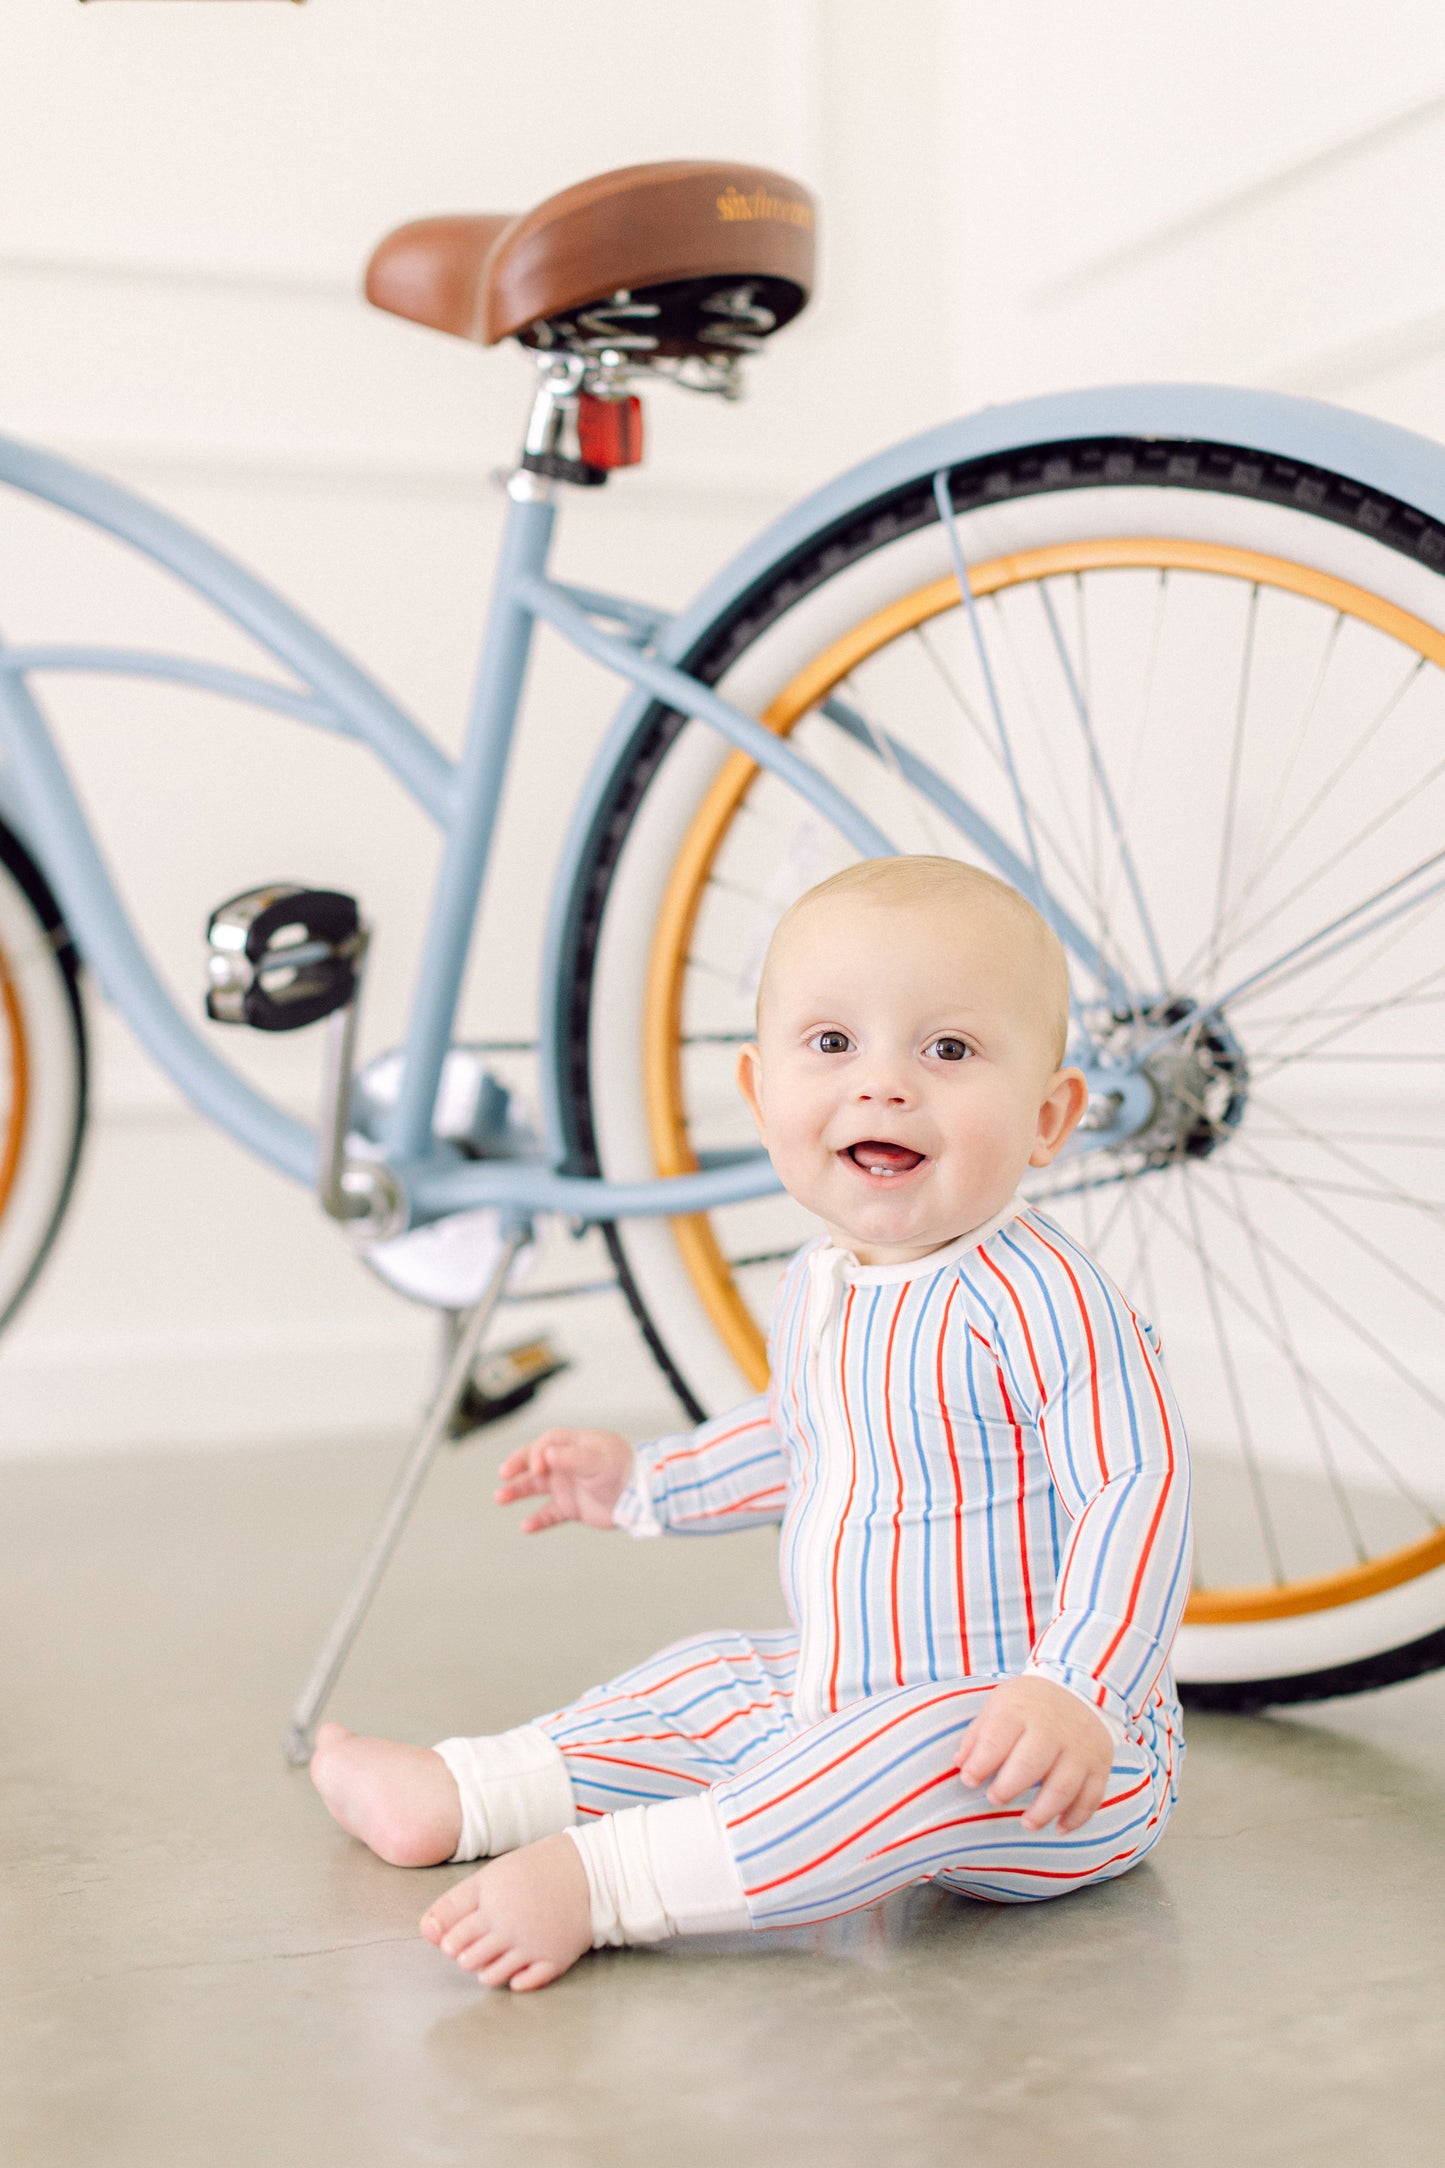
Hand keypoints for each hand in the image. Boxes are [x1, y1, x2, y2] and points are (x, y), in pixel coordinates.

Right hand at [493, 1427, 633, 1532]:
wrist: (642, 1497)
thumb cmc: (623, 1470)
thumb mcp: (597, 1459)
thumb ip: (571, 1456)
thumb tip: (546, 1453)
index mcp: (575, 1445)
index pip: (547, 1443)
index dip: (536, 1453)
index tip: (536, 1467)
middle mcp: (568, 1464)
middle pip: (536, 1462)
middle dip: (517, 1466)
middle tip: (503, 1474)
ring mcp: (569, 1486)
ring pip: (537, 1487)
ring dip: (518, 1491)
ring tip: (500, 1497)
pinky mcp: (573, 1507)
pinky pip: (550, 1513)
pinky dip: (537, 1520)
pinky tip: (525, 1527)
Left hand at [956, 1675, 1112, 1833]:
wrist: (1079, 1688)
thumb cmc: (1029, 1703)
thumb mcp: (999, 1704)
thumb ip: (979, 1735)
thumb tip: (960, 1765)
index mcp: (1020, 1709)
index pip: (997, 1737)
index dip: (980, 1763)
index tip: (969, 1781)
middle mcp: (1053, 1728)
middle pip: (1031, 1763)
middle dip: (1010, 1787)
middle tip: (995, 1799)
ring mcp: (1079, 1748)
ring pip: (1064, 1786)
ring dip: (1044, 1810)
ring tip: (1027, 1824)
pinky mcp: (1100, 1764)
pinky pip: (1091, 1796)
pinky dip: (1076, 1817)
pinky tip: (1059, 1828)